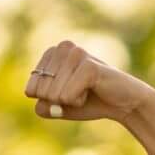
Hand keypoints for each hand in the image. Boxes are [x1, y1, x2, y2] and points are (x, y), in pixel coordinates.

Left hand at [23, 40, 154, 124]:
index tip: (67, 93)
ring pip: (53, 95)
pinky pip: (66, 96)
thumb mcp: (57, 107)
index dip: (49, 101)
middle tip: (80, 92)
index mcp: (50, 53)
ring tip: (87, 90)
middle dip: (59, 101)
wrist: (123, 103)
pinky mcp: (88, 65)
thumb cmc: (88, 102)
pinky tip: (93, 90)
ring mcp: (76, 53)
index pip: (30, 90)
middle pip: (41, 93)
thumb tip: (40, 101)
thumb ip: (42, 106)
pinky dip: (79, 101)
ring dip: (71, 101)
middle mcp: (61, 48)